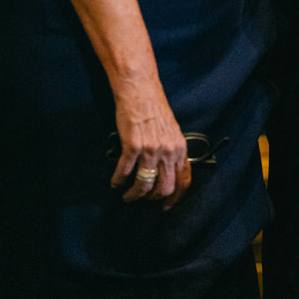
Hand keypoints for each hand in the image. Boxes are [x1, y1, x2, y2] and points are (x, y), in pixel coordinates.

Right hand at [110, 77, 191, 208]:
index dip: (176, 198)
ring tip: (127, 195)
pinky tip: (115, 183)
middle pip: (164, 188)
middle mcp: (168, 151)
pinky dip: (118, 181)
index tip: (166, 207)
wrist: (140, 91)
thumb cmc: (155, 110)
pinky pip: (125, 172)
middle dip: (153, 199)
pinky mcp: (133, 146)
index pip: (184, 180)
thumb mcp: (172, 132)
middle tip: (143, 200)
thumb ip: (172, 152)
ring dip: (134, 195)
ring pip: (144, 185)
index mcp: (180, 148)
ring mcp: (151, 150)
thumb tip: (167, 173)